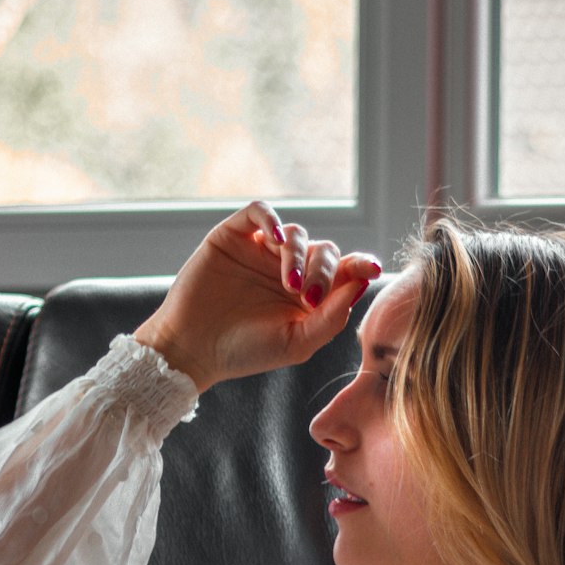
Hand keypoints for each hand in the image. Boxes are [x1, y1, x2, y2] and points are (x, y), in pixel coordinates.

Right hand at [133, 200, 380, 391]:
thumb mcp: (298, 342)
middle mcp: (288, 270)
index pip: (343, 272)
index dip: (359, 265)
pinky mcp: (234, 236)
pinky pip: (260, 212)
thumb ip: (332, 316)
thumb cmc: (245, 352)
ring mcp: (261, 251)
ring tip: (289, 283)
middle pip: (323, 251)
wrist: (193, 348)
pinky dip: (271, 219)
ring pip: (296, 233)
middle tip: (309, 296)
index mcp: (308, 296)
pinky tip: (274, 239)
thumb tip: (362, 281)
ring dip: (299, 253)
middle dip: (324, 270)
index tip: (371, 268)